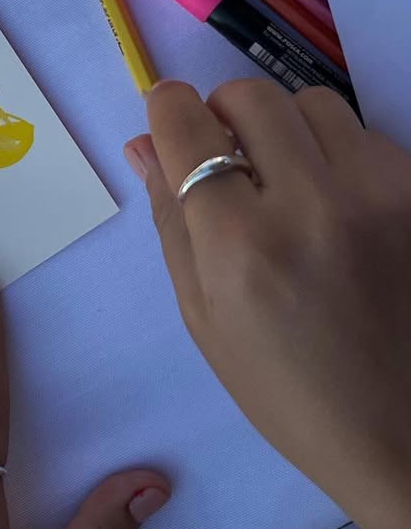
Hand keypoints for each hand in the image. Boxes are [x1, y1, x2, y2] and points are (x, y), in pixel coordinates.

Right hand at [127, 80, 410, 528]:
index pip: (188, 127)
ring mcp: (381, 193)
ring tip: (283, 181)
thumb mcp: (202, 313)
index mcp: (240, 244)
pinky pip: (364, 134)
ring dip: (282, 127)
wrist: (401, 431)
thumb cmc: (284, 386)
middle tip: (223, 156)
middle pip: (251, 96)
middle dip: (222, 111)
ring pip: (312, 103)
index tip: (166, 116)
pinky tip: (332, 203)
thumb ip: (170, 219)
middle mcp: (312, 203)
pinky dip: (333, 151)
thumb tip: (142, 143)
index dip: (166, 108)